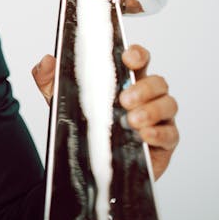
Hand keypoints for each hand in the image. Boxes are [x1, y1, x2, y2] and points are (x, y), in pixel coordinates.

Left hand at [31, 44, 178, 179]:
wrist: (89, 164)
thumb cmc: (85, 126)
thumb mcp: (61, 101)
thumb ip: (50, 80)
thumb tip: (46, 61)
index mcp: (124, 80)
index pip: (138, 59)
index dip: (137, 54)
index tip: (127, 57)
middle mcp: (146, 96)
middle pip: (158, 82)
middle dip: (143, 88)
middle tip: (124, 99)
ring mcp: (158, 118)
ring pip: (168, 104)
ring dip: (152, 110)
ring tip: (131, 120)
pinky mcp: (164, 142)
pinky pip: (171, 134)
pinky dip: (159, 133)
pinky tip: (144, 136)